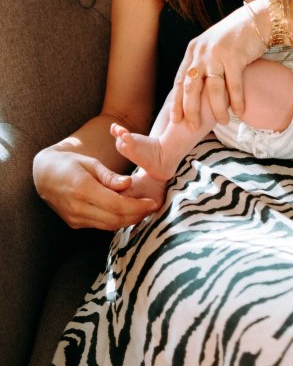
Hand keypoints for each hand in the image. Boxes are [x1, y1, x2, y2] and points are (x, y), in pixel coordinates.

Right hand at [33, 146, 156, 229]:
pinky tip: (128, 212)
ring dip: (128, 220)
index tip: (152, 203)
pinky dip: (116, 221)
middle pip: (114, 219)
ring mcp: (75, 219)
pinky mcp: (75, 224)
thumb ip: (110, 176)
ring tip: (144, 210)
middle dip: (137, 215)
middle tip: (153, 207)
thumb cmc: (70, 163)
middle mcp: (78, 208)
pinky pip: (100, 225)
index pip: (116, 205)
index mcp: (83, 189)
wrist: (44, 175)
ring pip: (108, 226)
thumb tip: (129, 184)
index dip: (137, 207)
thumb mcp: (91, 163)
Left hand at [170, 0, 269, 129]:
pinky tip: (239, 112)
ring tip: (222, 122)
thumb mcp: (212, 47)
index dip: (177, 101)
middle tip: (192, 127)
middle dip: (191, 110)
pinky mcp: (235, 57)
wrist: (257, 20)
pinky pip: (234, 85)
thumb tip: (197, 90)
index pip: (181, 80)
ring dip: (217, 109)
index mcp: (193, 50)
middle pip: (192, 87)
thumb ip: (202, 63)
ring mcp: (217, 54)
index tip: (175, 119)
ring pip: (213, 89)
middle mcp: (202, 52)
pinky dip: (237, 101)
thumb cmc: (235, 37)